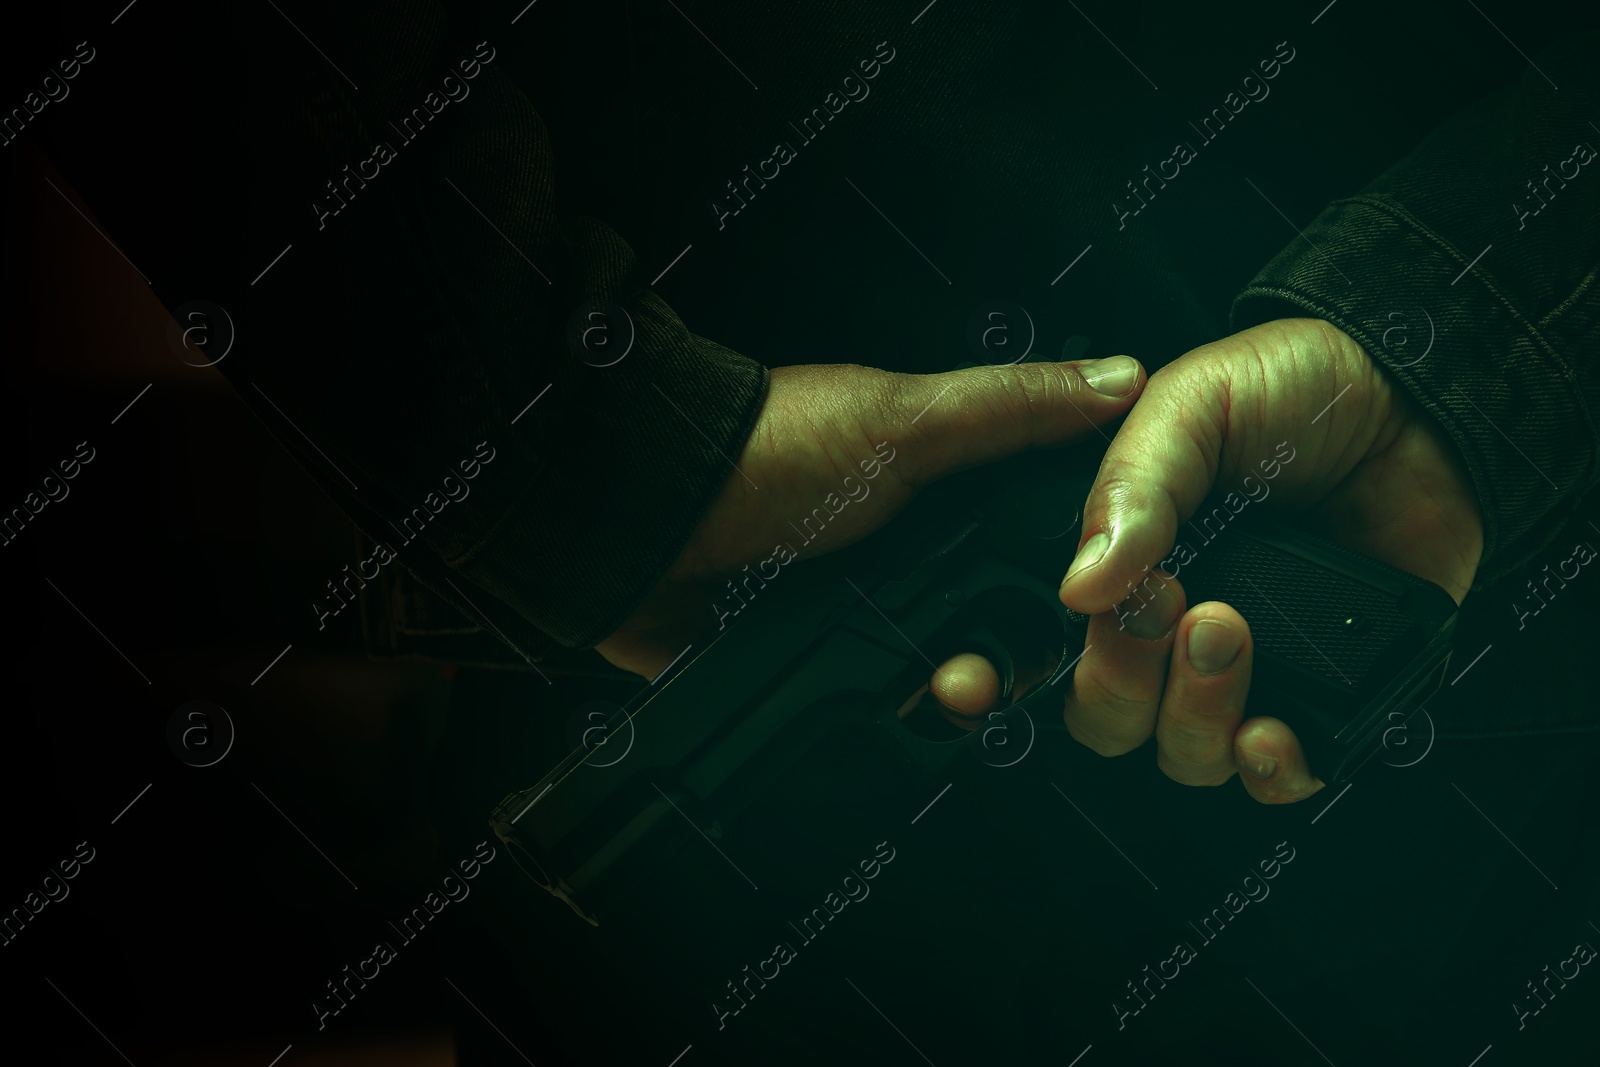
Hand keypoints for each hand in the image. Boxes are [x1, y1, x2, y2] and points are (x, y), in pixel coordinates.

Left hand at [594, 356, 1149, 677]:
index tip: (1093, 601)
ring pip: (930, 674)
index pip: (1027, 537)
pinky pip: (864, 710)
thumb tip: (1121, 377)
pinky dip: (885, 721)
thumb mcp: (901, 418)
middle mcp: (898, 548)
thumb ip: (1008, 408)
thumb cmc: (764, 448)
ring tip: (947, 696)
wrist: (640, 513)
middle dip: (1006, 653)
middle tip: (998, 667)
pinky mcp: (805, 661)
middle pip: (987, 618)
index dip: (1066, 572)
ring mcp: (851, 609)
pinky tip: (897, 721)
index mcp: (931, 484)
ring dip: (950, 696)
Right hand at [922, 318, 1482, 802]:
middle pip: (1111, 722)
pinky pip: (1281, 775)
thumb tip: (1079, 582)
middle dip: (1128, 684)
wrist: (1415, 397)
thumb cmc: (1294, 388)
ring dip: (1197, 717)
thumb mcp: (1190, 406)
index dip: (1058, 665)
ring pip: (1187, 756)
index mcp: (1125, 565)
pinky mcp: (1328, 693)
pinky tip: (1271, 731)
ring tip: (1234, 634)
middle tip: (1180, 612)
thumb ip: (1130, 486)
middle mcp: (1174, 629)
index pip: (1061, 654)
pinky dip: (1271, 772)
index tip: (1098, 618)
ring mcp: (1249, 668)